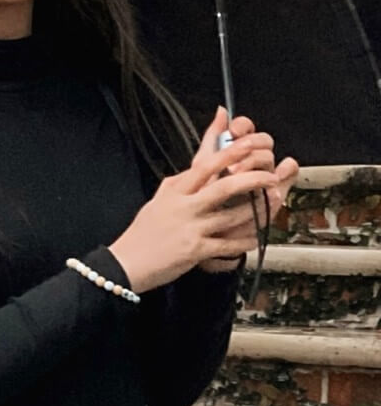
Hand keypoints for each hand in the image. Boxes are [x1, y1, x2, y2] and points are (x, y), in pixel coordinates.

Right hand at [108, 108, 278, 292]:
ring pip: (232, 217)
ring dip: (257, 210)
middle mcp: (184, 206)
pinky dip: (245, 240)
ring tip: (275, 201)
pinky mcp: (196, 251)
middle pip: (223, 187)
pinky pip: (229, 245)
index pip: (205, 165)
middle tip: (270, 174)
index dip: (229, 153)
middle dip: (251, 179)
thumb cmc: (145, 230)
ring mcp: (191, 228)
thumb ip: (180, 184)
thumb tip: (197, 169)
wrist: (129, 261)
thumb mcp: (160, 198)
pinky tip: (257, 237)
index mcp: (176, 189)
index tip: (249, 144)